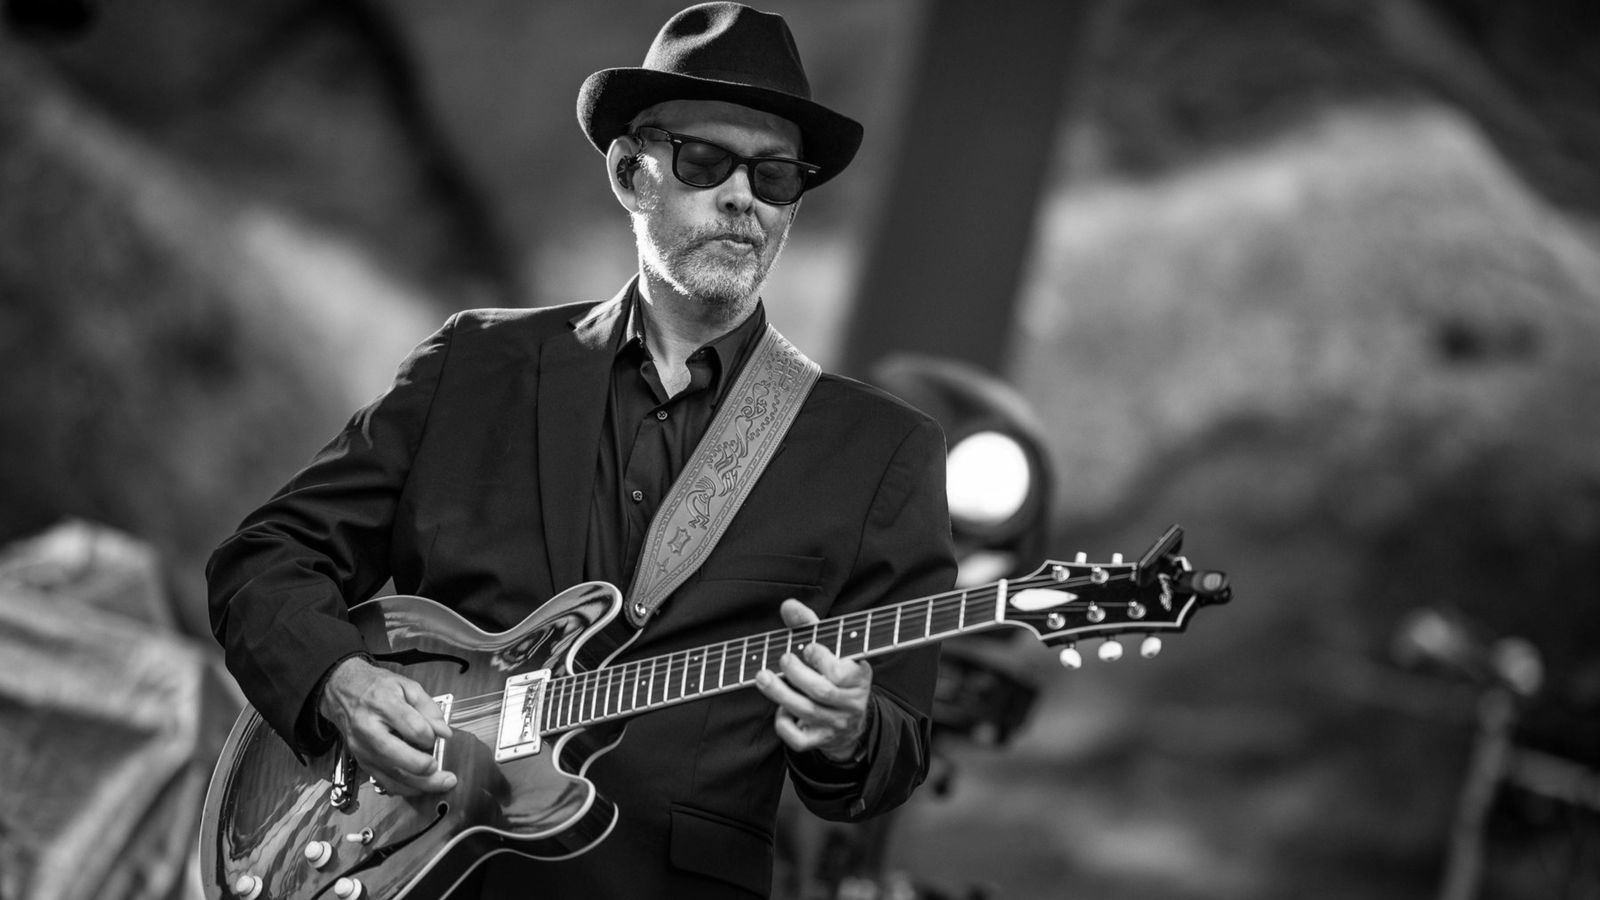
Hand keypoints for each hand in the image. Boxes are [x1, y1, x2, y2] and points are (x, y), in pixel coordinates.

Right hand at [318, 656, 455, 795]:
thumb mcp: (407, 686)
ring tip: (440, 784)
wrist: (344, 691)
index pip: (412, 728)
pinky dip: (403, 788)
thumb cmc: (376, 688)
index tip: (439, 736)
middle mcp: (368, 730)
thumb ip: (429, 708)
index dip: (431, 736)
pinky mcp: (361, 761)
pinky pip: (383, 781)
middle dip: (425, 770)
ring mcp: (362, 749)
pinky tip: (420, 787)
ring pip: (391, 775)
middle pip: (398, 758)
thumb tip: (443, 732)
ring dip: (418, 785)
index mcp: (382, 705)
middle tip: (446, 775)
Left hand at [754, 598, 872, 762]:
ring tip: (762, 677)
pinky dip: (784, 722)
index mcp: (858, 676)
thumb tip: (788, 605)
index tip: (808, 647)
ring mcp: (836, 724)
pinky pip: (799, 738)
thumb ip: (810, 626)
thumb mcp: (831, 649)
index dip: (822, 659)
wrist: (851, 721)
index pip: (842, 671)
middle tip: (783, 659)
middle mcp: (851, 702)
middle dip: (796, 674)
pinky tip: (781, 709)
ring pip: (807, 711)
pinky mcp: (821, 740)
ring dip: (780, 693)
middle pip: (821, 691)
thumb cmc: (836, 675)